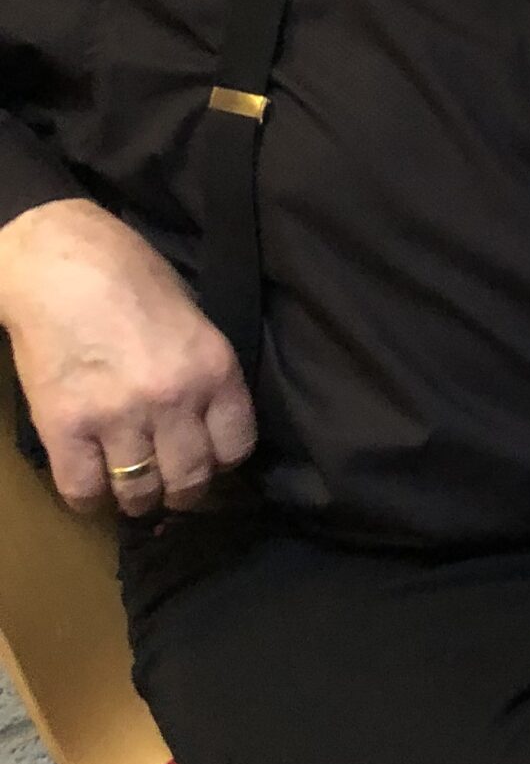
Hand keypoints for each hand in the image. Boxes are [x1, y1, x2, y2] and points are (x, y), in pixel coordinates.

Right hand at [0, 198, 255, 516]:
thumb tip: (207, 425)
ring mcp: (119, 416)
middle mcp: (175, 399)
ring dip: (138, 500)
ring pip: (140, 492)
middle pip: (191, 479)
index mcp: (216, 370)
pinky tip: (93, 485)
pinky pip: (83, 490)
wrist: (59, 264)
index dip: (221, 462)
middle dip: (182, 492)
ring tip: (132, 492)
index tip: (207, 461)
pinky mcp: (65, 426)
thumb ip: (205, 376)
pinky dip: (90, 498)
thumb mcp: (196, 324)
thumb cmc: (132, 280)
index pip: (236, 447)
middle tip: (169, 487)